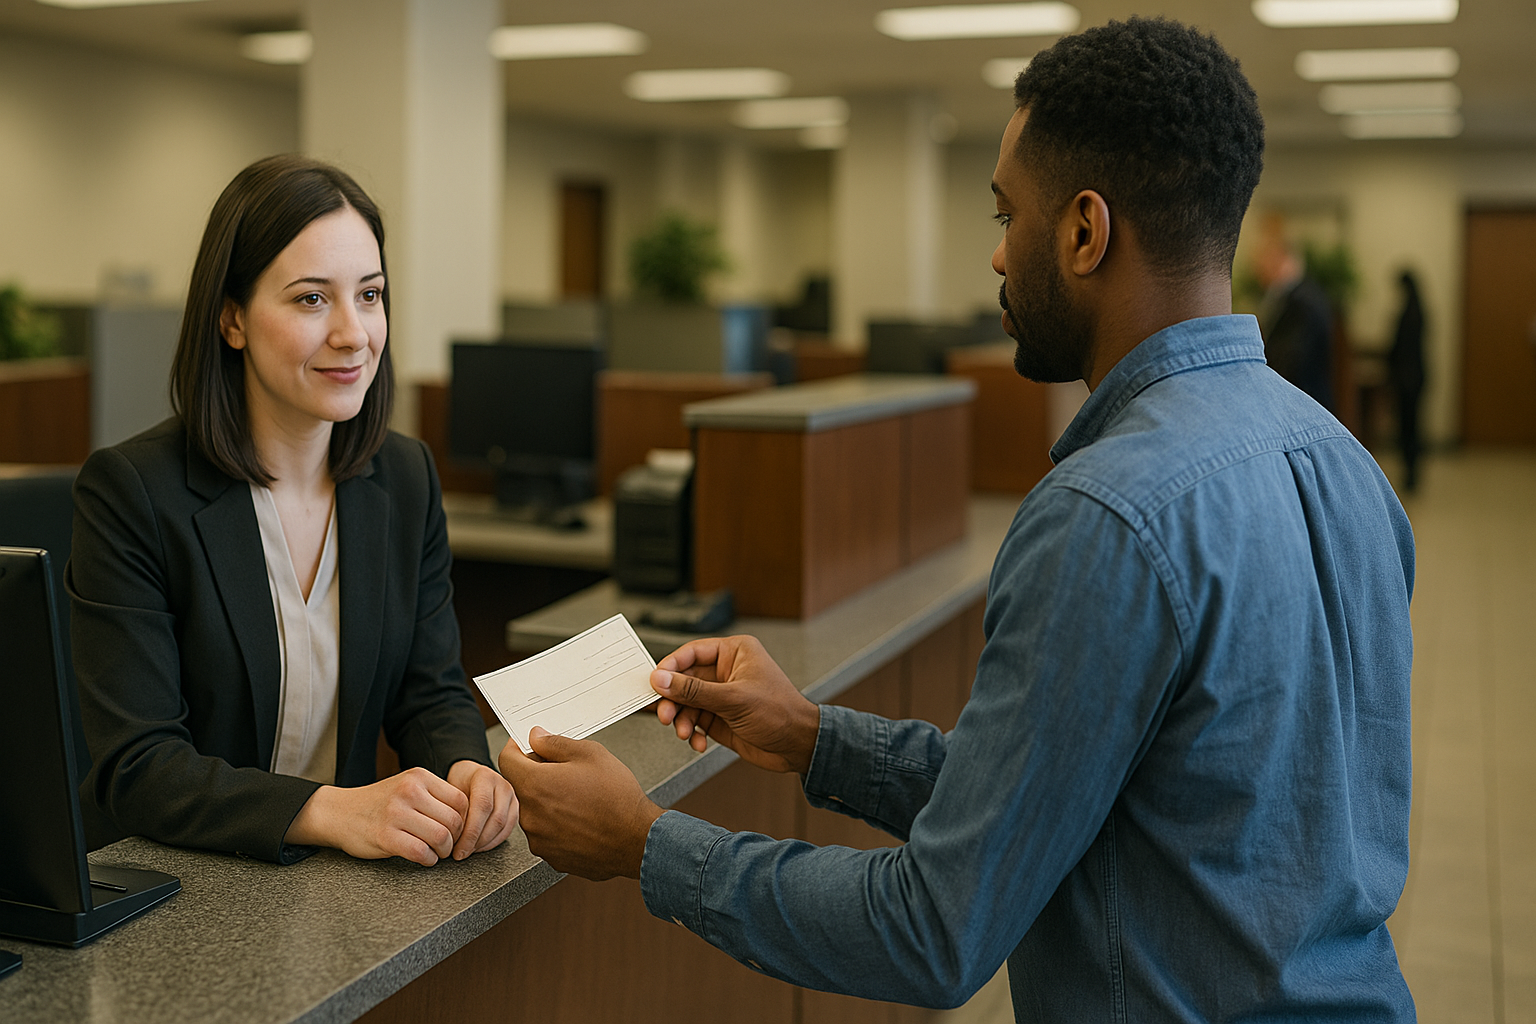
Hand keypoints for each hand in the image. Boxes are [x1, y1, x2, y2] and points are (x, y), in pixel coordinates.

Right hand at [285, 766, 469, 866]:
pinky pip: (421, 852)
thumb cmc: (378, 803)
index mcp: (419, 777)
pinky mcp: (386, 836)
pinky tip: (423, 858)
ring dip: (444, 851)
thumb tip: (469, 817)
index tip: (458, 830)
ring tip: (437, 852)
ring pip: (441, 837)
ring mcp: (396, 813)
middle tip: (448, 845)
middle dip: (456, 839)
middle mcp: (409, 791)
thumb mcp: (407, 786)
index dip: (465, 820)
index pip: (461, 800)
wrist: (338, 812)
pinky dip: (428, 860)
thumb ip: (434, 796)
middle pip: (454, 820)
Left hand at [446, 760, 518, 859]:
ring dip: (485, 843)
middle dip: (477, 841)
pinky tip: (479, 847)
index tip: (457, 848)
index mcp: (485, 777)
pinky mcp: (515, 808)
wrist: (468, 774)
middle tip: (461, 854)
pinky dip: (493, 842)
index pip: (482, 807)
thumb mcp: (451, 791)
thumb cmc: (457, 783)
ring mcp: (511, 797)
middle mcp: (502, 785)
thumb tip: (454, 838)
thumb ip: (455, 811)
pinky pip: (508, 830)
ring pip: (504, 826)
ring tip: (468, 851)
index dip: (471, 832)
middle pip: (496, 819)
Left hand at [496, 729, 661, 880]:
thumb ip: (555, 743)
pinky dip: (559, 825)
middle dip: (539, 775)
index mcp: (535, 785)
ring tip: (580, 799)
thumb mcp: (590, 754)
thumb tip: (535, 737)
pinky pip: (547, 834)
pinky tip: (583, 820)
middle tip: (568, 772)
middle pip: (523, 786)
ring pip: (536, 811)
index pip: (506, 759)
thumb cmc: (617, 796)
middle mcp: (530, 816)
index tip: (529, 745)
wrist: (638, 840)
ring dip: (550, 802)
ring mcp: (540, 840)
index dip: (517, 748)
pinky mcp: (552, 857)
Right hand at [651, 635, 820, 775]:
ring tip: (683, 732)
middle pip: (684, 680)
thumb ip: (694, 690)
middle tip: (664, 715)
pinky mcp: (719, 718)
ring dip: (681, 719)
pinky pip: (694, 721)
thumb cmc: (780, 713)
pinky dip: (692, 732)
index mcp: (734, 653)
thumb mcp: (734, 699)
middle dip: (673, 699)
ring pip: (687, 703)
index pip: (692, 652)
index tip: (654, 681)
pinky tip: (698, 742)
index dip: (670, 666)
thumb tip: (661, 679)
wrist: (798, 746)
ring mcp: (721, 696)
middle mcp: (726, 672)